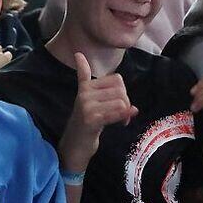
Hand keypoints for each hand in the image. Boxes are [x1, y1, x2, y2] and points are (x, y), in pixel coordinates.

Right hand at [57, 53, 136, 172]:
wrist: (74, 145)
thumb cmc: (85, 121)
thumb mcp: (85, 97)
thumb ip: (84, 76)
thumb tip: (80, 57)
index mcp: (86, 87)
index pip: (116, 79)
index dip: (123, 91)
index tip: (119, 103)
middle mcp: (85, 94)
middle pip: (120, 91)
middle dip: (126, 103)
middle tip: (122, 116)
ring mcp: (87, 107)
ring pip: (121, 102)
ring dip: (125, 113)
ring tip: (121, 121)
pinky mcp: (92, 120)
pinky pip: (116, 113)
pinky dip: (125, 115)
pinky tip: (128, 118)